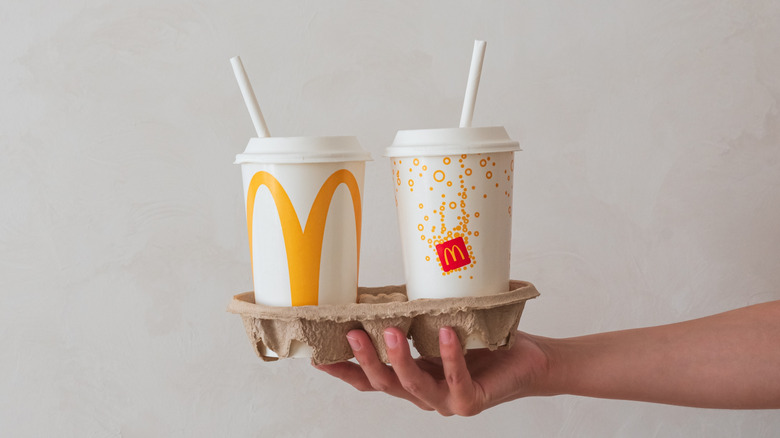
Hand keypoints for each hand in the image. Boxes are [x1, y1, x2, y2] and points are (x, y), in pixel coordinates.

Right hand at [315, 327, 550, 415]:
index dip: (345, 372)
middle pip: (386, 384)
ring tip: (391, 331)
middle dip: (367, 360)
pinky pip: (455, 378)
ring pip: (413, 385)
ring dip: (399, 359)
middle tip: (352, 333)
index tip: (318, 357)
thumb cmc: (485, 344)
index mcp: (414, 380)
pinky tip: (446, 333)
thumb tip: (388, 294)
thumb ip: (418, 325)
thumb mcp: (441, 331)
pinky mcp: (472, 401)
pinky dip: (449, 355)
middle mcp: (426, 395)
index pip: (372, 381)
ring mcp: (448, 402)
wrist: (530, 361)